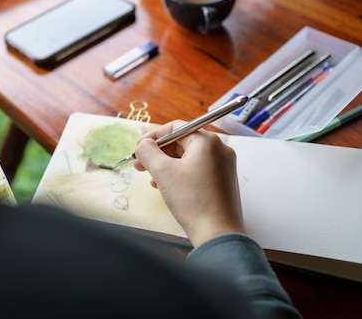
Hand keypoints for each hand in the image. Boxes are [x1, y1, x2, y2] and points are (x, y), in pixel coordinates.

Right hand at [133, 121, 244, 246]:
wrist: (217, 233)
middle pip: (182, 142)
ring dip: (166, 165)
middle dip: (158, 153)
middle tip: (140, 165)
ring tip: (151, 179)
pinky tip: (166, 186)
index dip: (153, 136)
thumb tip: (143, 144)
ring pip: (188, 157)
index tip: (138, 148)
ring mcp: (223, 166)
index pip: (175, 127)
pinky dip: (179, 174)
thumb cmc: (191, 200)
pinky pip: (197, 169)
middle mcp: (219, 149)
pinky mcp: (223, 181)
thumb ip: (148, 151)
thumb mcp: (162, 171)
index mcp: (207, 141)